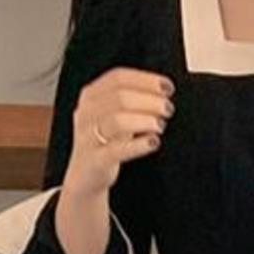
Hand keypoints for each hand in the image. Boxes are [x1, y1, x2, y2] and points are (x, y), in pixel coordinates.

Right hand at [65, 65, 174, 198]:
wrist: (86, 175)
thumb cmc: (106, 141)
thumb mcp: (115, 114)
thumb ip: (133, 100)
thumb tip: (164, 92)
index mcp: (91, 95)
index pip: (118, 78)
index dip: (146, 80)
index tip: (167, 87)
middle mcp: (87, 112)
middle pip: (120, 97)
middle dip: (149, 100)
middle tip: (167, 108)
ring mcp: (88, 136)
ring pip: (118, 120)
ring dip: (145, 120)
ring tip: (160, 125)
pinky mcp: (95, 160)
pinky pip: (117, 150)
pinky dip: (139, 145)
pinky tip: (154, 142)